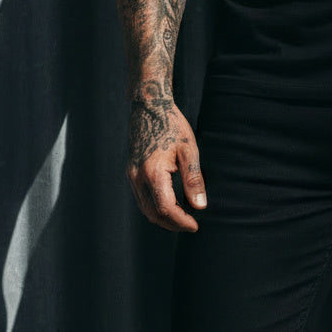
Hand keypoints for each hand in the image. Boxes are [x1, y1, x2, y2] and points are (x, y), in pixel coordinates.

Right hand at [127, 81, 206, 231]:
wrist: (149, 106)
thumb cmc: (172, 125)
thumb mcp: (189, 150)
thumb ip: (193, 179)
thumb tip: (200, 206)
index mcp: (153, 173)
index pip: (166, 209)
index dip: (181, 221)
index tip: (195, 225)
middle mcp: (137, 178)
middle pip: (153, 213)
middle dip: (172, 224)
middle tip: (191, 225)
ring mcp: (132, 175)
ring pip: (144, 208)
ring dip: (162, 218)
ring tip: (182, 218)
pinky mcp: (131, 171)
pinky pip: (141, 198)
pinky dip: (154, 207)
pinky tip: (170, 204)